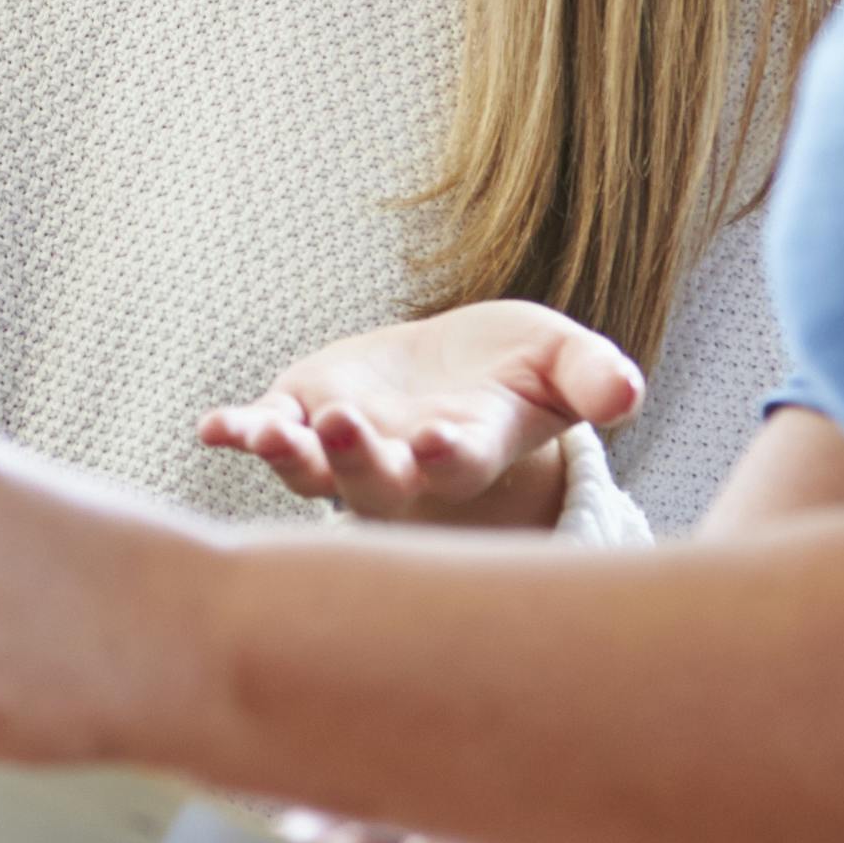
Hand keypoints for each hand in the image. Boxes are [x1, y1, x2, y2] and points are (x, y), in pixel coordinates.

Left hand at [197, 299, 640, 531]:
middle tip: (342, 427)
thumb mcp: (565, 363)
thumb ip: (593, 379)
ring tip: (268, 435)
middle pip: (373, 479)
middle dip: (357, 458)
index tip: (436, 442)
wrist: (459, 376)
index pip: (455, 464)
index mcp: (464, 451)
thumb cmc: (519, 375)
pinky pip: (265, 431)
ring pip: (311, 470)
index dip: (446, 455)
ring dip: (290, 455)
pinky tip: (214, 427)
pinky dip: (240, 431)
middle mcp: (400, 466)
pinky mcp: (301, 415)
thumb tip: (629, 392)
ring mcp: (344, 448)